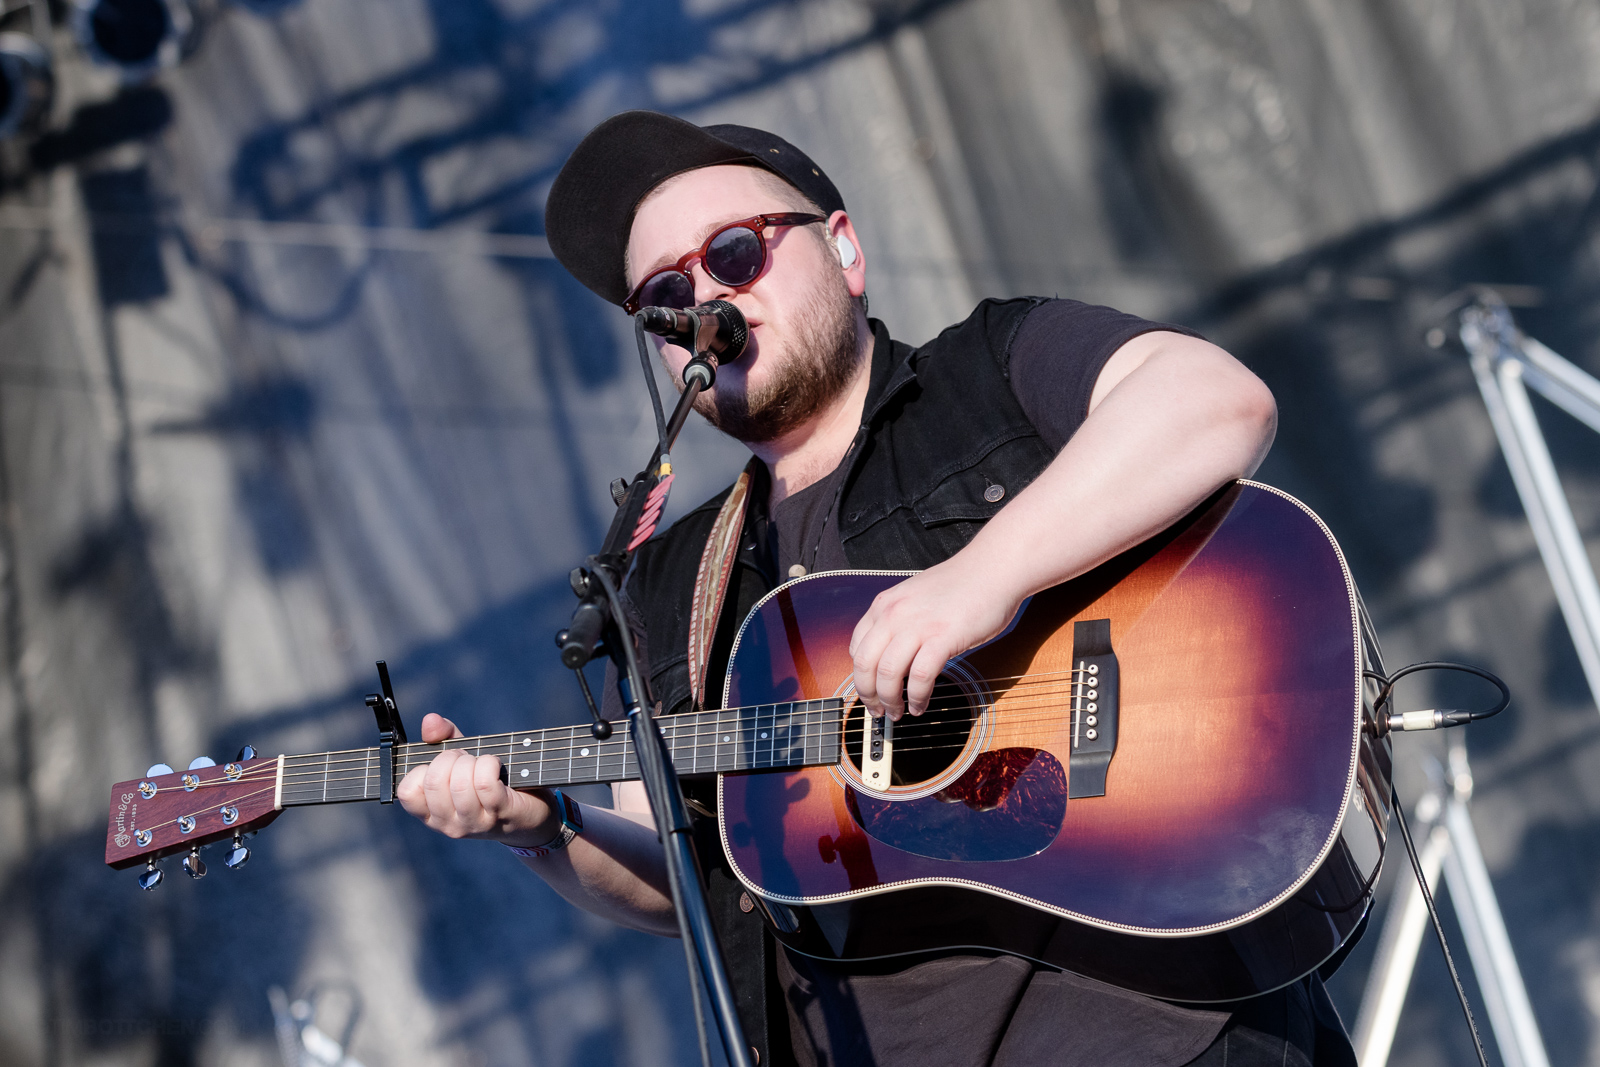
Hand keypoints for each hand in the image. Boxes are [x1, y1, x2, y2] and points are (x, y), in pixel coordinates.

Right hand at [397, 713, 557, 844]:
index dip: (423, 768)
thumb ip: (442, 739)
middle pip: (434, 782)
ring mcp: (474, 822)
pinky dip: (490, 764)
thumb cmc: (490, 783)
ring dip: (473, 762)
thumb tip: (430, 720)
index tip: (443, 765)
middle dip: (451, 758)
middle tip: (467, 759)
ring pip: (460, 782)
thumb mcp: (461, 760)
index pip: (407, 792)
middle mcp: (448, 824)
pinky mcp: (499, 813)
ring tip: (482, 764)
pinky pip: (485, 782)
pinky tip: (497, 766)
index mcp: (432, 814)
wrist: (532, 813)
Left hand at [849, 555, 1022, 719]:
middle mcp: (894, 614)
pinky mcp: (943, 637)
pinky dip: (917, 697)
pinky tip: (921, 705)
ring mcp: (918, 625)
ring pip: (887, 674)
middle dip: (868, 695)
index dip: (860, 676)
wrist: (993, 568)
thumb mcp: (915, 598)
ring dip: (890, 701)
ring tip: (898, 713)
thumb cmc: (962, 585)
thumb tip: (893, 655)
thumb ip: (899, 622)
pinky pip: (920, 677)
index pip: (856, 647)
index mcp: (884, 605)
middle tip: (878, 711)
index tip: (869, 690)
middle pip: (864, 664)